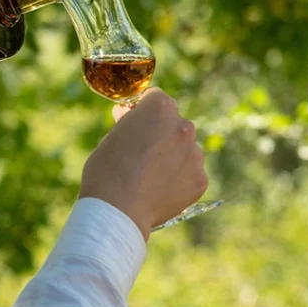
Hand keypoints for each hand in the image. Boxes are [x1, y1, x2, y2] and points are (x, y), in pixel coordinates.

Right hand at [79, 87, 207, 241]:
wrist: (118, 208)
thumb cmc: (107, 168)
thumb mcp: (112, 135)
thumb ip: (129, 122)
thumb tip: (131, 115)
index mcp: (160, 109)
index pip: (156, 98)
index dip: (144, 110)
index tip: (136, 122)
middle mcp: (183, 126)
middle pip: (175, 123)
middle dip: (162, 133)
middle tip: (143, 153)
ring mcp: (195, 153)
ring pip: (186, 150)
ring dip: (173, 156)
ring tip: (151, 176)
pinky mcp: (200, 179)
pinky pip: (190, 174)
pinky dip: (179, 179)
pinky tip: (160, 190)